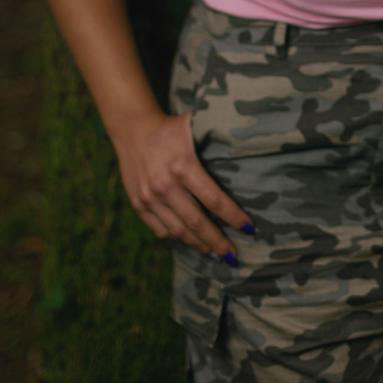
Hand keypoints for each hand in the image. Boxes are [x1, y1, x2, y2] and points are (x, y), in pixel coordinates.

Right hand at [113, 110, 253, 258]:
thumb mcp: (193, 127)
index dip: (232, 216)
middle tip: (233, 255)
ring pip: (177, 231)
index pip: (213, 199)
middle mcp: (164, 185)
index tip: (248, 228)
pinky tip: (190, 240)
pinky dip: (177, 238)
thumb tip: (249, 140)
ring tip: (214, 252)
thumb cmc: (170, 128)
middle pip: (196, 222)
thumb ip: (216, 138)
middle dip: (217, 242)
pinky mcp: (138, 205)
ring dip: (198, 244)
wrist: (132, 129)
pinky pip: (160, 230)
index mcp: (183, 165)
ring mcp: (149, 198)